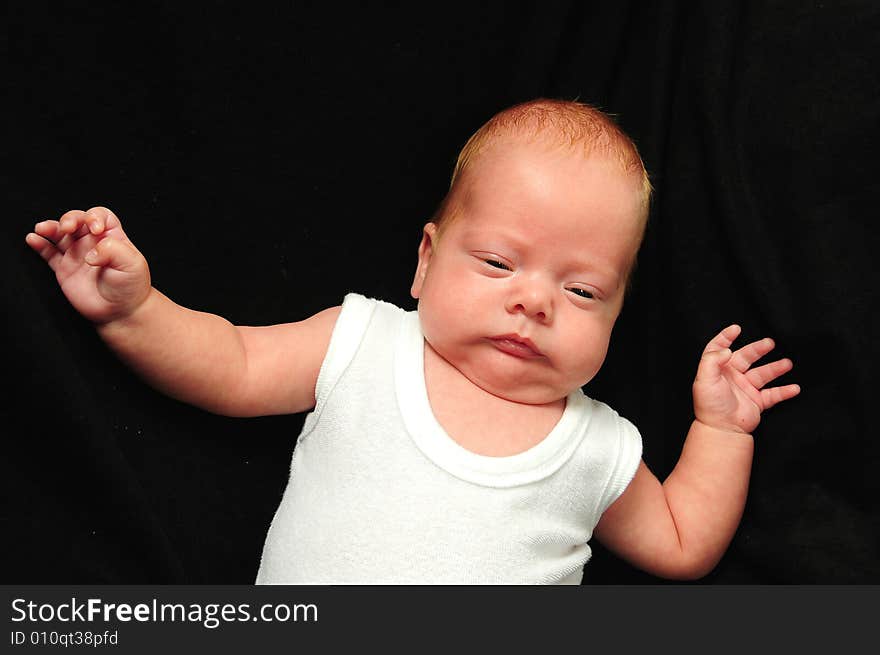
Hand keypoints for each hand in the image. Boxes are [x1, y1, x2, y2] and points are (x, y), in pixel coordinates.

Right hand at [25, 206, 151, 324]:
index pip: (100, 216)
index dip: (94, 216)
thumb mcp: (132, 264)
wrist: (120, 311)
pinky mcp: (64, 269)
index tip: (95, 228)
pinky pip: (48, 253)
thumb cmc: (130, 287)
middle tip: (67, 228)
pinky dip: (39, 244)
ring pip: (60, 234)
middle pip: (77, 220)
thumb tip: (90, 254)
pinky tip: (33, 239)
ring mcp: (77, 255)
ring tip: (42, 229)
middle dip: (70, 219)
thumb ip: (114, 251)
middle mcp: (92, 243)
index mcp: (111, 237)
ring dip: (50, 228)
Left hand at [692, 324, 799, 433]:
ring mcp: (745, 389)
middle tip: (770, 343)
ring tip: (788, 363)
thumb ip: (712, 360)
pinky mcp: (756, 402)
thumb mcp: (704, 379)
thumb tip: (727, 349)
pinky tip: (795, 388)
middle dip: (758, 349)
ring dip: (776, 368)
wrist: (721, 429)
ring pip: (763, 374)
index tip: (736, 329)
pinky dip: (785, 391)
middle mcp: (732, 377)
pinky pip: (773, 394)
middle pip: (746, 357)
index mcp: (718, 370)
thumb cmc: (710, 405)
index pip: (719, 349)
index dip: (725, 337)